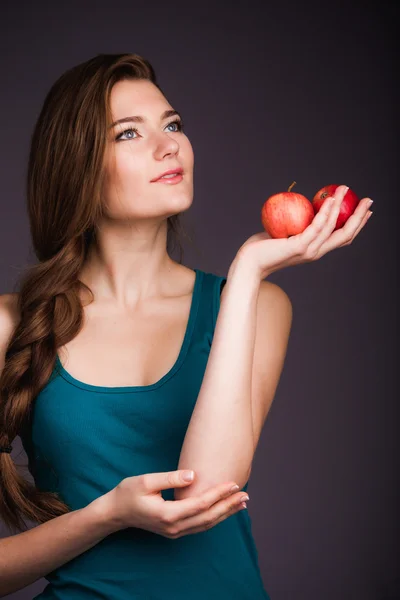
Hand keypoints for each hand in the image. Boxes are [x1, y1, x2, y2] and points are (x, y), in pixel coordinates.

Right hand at [92, 470, 247, 538]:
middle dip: (228, 505)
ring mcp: (175, 532)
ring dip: (225, 513)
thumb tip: (193, 475)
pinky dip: (215, 518)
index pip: (201, 504)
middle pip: (208, 517)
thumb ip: (170, 478)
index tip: (233, 483)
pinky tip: (224, 510)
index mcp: (168, 514)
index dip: (218, 494)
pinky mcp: (175, 530)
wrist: (115, 513)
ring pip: (206, 525)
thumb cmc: (128, 493)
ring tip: (241, 503)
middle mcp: (174, 527)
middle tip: (246, 495)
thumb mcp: (146, 481)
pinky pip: (200, 526)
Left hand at [236, 185, 372, 279]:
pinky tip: (329, 199)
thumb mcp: (284, 233)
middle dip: (359, 216)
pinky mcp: (298, 246)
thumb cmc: (263, 247)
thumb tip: (301, 204)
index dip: (357, 224)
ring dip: (340, 206)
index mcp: (316, 250)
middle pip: (346, 234)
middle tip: (368, 199)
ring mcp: (308, 250)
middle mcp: (316, 252)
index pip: (342, 238)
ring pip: (332, 226)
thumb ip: (295, 223)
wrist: (250, 262)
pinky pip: (316, 226)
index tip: (366, 210)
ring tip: (344, 189)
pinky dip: (325, 212)